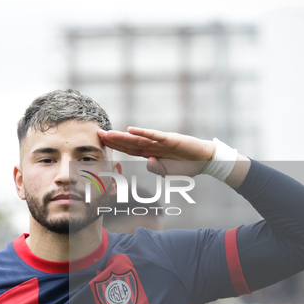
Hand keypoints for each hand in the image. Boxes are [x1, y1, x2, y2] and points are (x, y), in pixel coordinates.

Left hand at [98, 127, 214, 176]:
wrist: (204, 160)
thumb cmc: (186, 167)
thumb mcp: (168, 172)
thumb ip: (157, 168)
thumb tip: (149, 162)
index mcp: (151, 154)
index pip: (130, 150)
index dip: (116, 146)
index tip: (103, 144)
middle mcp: (153, 146)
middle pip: (130, 143)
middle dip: (114, 139)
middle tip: (98, 134)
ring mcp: (161, 141)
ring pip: (138, 138)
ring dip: (123, 136)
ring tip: (109, 133)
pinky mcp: (170, 139)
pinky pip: (154, 136)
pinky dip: (143, 133)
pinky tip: (131, 130)